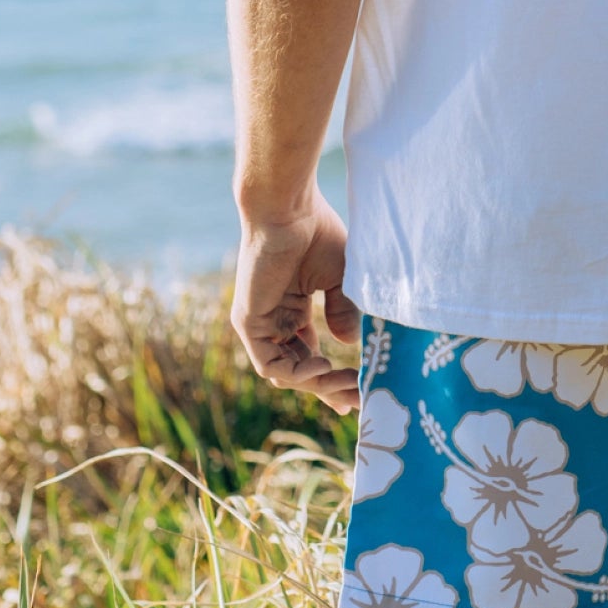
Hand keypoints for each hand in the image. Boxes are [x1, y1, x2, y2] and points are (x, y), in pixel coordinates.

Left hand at [232, 193, 362, 411]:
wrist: (289, 209)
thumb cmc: (315, 232)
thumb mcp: (339, 278)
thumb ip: (342, 311)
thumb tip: (348, 344)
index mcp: (292, 308)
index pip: (308, 354)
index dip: (331, 375)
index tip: (359, 389)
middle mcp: (274, 320)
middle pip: (299, 369)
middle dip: (329, 388)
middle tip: (357, 399)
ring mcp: (259, 324)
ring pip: (286, 372)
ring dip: (317, 384)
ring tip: (348, 384)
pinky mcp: (248, 323)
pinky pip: (270, 364)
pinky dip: (296, 374)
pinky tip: (323, 369)